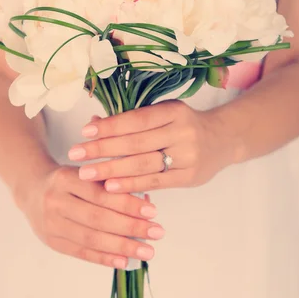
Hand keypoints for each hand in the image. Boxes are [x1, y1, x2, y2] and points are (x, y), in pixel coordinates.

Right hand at [15, 165, 164, 267]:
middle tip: (157, 232)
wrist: (32, 189)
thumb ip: (110, 184)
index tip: (153, 211)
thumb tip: (146, 202)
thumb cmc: (69, 180)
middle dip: (131, 227)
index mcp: (66, 178)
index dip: (127, 203)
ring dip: (122, 247)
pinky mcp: (51, 241)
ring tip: (147, 251)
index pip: (101, 193)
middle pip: (97, 218)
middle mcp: (56, 201)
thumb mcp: (85, 173)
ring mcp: (51, 223)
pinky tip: (124, 261)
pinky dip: (104, 258)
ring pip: (90, 238)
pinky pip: (81, 252)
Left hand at [68, 101, 240, 192]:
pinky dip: (131, 185)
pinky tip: (110, 187)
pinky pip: (155, 182)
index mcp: (174, 111)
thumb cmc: (183, 124)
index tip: (84, 132)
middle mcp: (182, 131)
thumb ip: (131, 119)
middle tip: (76, 154)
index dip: (110, 126)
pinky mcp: (189, 177)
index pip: (136, 119)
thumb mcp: (162, 114)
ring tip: (87, 173)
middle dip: (103, 149)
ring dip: (112, 170)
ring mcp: (188, 156)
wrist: (222, 140)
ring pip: (143, 164)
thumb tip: (93, 122)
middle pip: (136, 143)